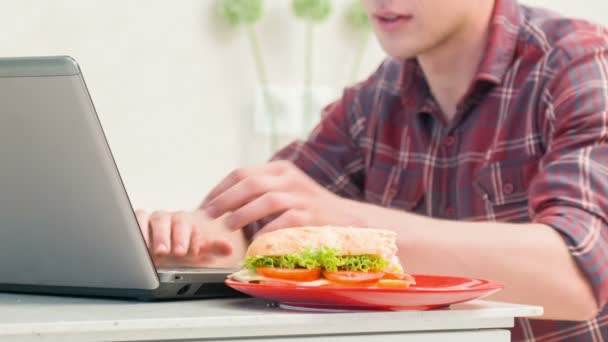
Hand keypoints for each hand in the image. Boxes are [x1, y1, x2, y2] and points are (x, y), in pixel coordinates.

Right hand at [135, 209, 245, 267]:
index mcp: (184, 221)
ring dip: (149, 235)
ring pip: (147, 219)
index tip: (187, 251)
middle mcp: (166, 218)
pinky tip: (137, 245)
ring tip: (154, 250)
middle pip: (164, 221)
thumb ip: (213, 248)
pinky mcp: (134, 223)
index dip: (185, 237)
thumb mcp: (198, 252)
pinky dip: (133, 231)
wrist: (163, 256)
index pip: (184, 224)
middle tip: (169, 252)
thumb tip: (229, 248)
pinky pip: (132, 221)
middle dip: (166, 237)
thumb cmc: (181, 252)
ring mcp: (149, 220)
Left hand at [201, 160, 363, 234]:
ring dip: (242, 214)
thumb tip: (225, 203)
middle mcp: (290, 178)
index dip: (219, 189)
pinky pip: (283, 221)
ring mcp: (301, 196)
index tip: (205, 204)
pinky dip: (266, 231)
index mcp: (280, 169)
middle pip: (250, 183)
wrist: (347, 218)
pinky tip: (254, 242)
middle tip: (209, 215)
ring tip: (227, 227)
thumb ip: (261, 190)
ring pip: (265, 200)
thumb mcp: (287, 189)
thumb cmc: (310, 208)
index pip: (241, 173)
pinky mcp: (310, 215)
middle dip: (225, 200)